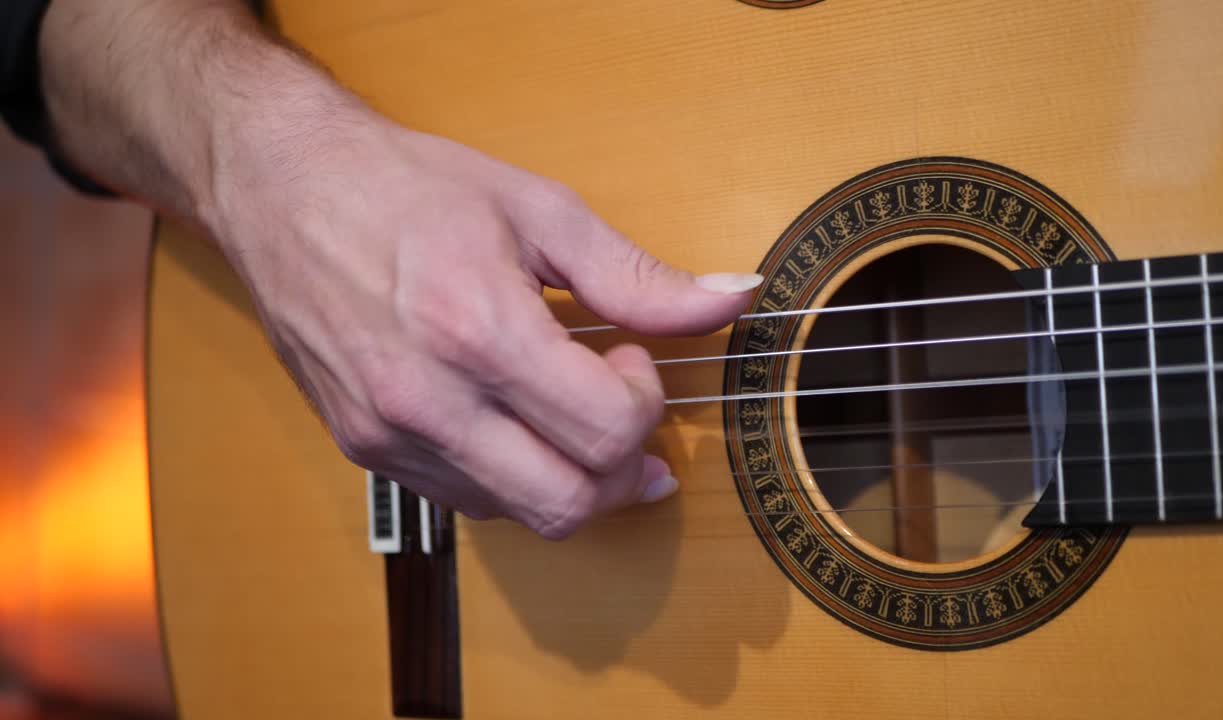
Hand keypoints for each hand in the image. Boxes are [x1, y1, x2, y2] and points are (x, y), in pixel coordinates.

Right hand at [208, 117, 760, 538]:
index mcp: (477, 327)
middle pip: (567, 503)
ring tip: (566, 410)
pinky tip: (515, 421)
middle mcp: (427, 398)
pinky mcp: (364, 448)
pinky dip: (513, 476)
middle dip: (622, 471)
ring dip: (569, 477)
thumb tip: (733, 297)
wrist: (280, 188)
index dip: (644, 406)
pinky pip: (466, 501)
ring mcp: (389, 433)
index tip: (629, 359)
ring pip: (518, 514)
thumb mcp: (537, 210)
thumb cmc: (407, 187)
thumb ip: (636, 274)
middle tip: (619, 411)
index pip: (605, 431)